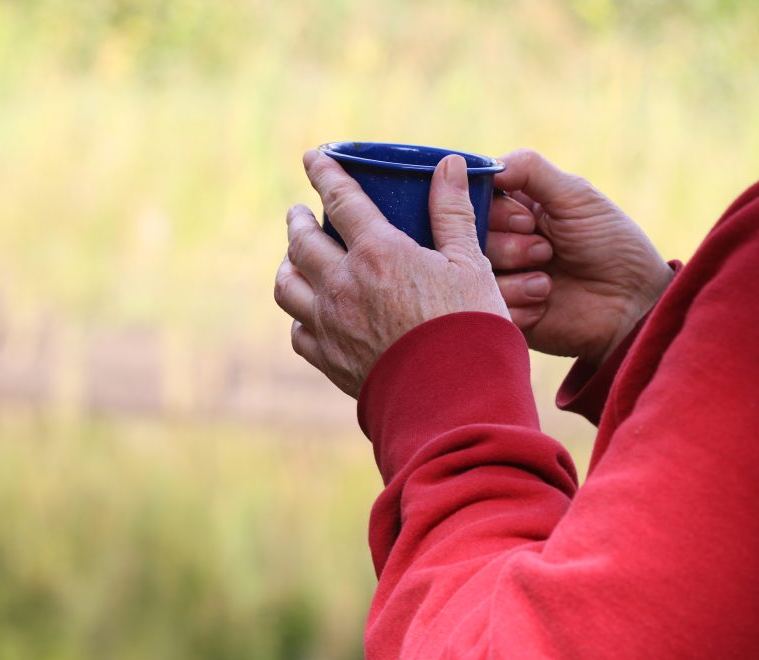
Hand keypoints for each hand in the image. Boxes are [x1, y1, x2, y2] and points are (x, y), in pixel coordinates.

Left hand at [274, 151, 507, 397]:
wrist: (453, 402)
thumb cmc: (470, 329)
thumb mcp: (471, 265)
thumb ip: (454, 213)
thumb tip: (450, 164)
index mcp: (378, 253)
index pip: (341, 199)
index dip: (325, 172)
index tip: (313, 157)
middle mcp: (342, 284)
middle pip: (301, 240)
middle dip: (297, 219)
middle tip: (300, 211)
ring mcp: (329, 324)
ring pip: (287, 284)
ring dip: (288, 263)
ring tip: (296, 257)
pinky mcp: (328, 360)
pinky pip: (298, 330)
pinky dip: (299, 315)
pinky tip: (310, 312)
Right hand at [488, 149, 672, 365]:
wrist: (632, 302)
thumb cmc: (610, 242)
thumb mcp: (574, 195)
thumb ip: (529, 170)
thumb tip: (478, 163)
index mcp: (514, 210)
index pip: (475, 202)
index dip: (496, 212)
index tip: (528, 221)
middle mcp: (501, 243)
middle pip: (468, 239)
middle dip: (511, 246)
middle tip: (547, 251)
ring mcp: (500, 280)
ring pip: (475, 274)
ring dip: (517, 277)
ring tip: (549, 282)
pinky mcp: (504, 314)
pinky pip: (488, 307)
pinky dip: (520, 304)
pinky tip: (546, 303)